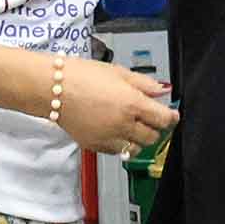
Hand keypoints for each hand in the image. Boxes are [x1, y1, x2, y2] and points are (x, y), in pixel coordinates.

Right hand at [59, 60, 177, 159]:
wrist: (53, 88)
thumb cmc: (82, 75)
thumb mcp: (118, 72)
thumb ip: (144, 84)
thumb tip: (162, 91)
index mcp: (132, 104)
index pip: (163, 119)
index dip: (171, 117)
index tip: (171, 115)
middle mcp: (123, 125)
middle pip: (152, 137)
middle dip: (155, 128)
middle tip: (150, 118)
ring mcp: (109, 138)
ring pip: (136, 148)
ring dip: (138, 139)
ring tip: (132, 126)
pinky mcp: (95, 146)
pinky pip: (117, 151)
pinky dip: (120, 144)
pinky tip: (115, 131)